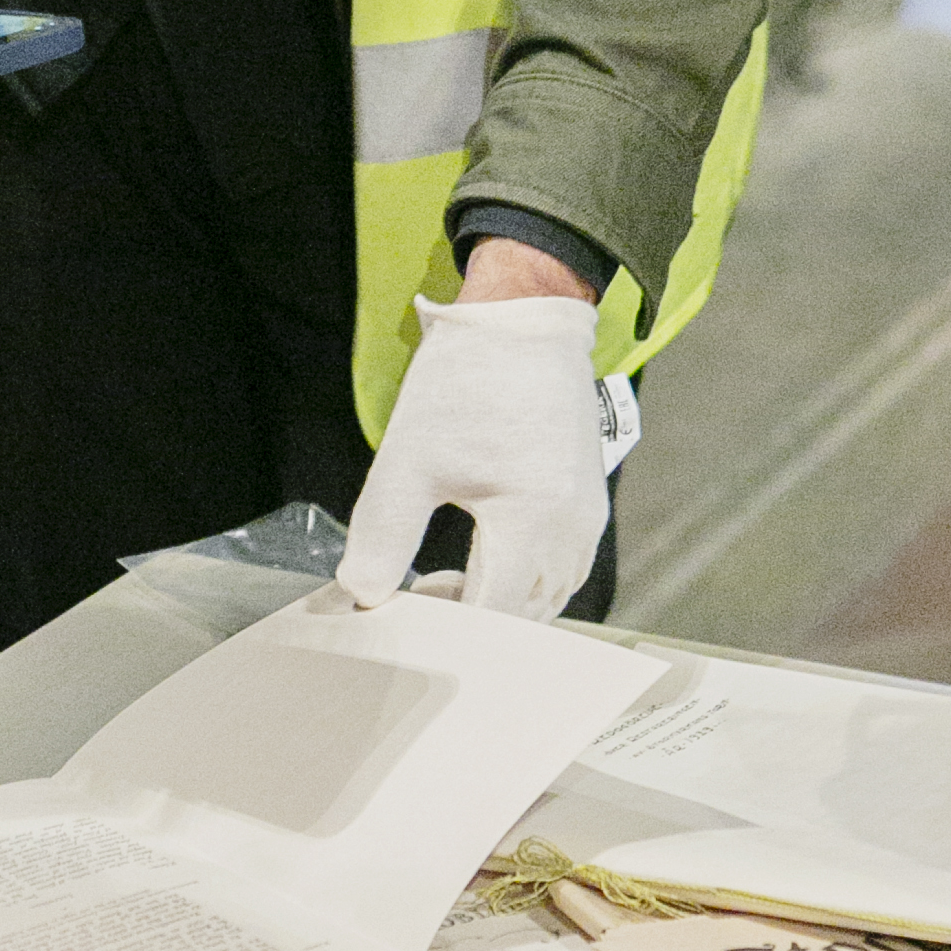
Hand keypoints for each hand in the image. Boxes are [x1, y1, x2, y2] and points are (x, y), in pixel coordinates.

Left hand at [339, 261, 605, 619]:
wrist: (523, 319)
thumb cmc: (467, 381)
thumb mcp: (410, 460)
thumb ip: (383, 534)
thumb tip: (362, 594)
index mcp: (532, 523)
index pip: (495, 617)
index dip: (448, 630)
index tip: (405, 613)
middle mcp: (572, 531)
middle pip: (526, 617)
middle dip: (472, 622)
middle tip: (416, 597)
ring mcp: (587, 518)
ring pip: (549, 597)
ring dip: (500, 604)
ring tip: (443, 578)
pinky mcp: (588, 502)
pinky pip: (562, 568)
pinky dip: (524, 580)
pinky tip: (483, 555)